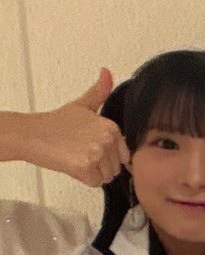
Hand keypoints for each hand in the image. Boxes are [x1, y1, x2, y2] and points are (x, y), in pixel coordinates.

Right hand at [12, 69, 127, 185]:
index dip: (107, 155)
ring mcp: (97, 153)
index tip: (90, 146)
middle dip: (100, 165)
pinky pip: (95, 183)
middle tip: (80, 152)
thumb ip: (99, 91)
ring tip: (75, 157)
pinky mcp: (85, 166)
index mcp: (112, 127)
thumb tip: (107, 71)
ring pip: (106, 176)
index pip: (124, 155)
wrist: (31, 133)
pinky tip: (72, 164)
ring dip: (93, 173)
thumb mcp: (82, 105)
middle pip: (116, 168)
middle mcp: (107, 139)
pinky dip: (84, 179)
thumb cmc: (56, 123)